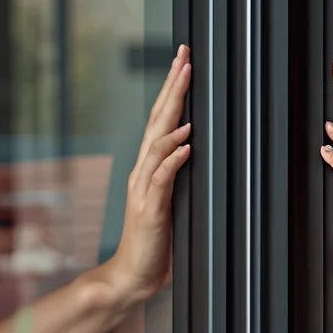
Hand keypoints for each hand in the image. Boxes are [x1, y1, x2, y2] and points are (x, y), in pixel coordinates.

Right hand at [97, 44, 192, 308]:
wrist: (133, 274)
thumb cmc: (159, 240)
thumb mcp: (177, 201)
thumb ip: (183, 175)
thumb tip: (199, 149)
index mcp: (151, 167)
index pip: (164, 120)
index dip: (174, 91)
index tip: (185, 63)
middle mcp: (144, 171)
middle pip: (158, 120)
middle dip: (172, 87)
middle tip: (184, 57)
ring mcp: (144, 189)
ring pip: (157, 142)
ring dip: (173, 114)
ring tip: (186, 87)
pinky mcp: (150, 209)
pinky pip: (161, 178)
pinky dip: (173, 159)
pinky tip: (186, 143)